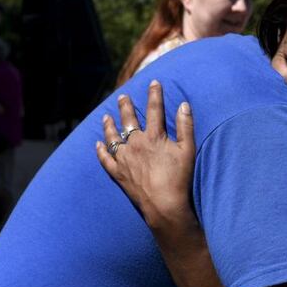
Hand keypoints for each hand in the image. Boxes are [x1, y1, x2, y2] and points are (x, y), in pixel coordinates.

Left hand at [96, 80, 197, 235]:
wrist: (164, 204)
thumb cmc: (179, 177)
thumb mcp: (188, 150)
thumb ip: (186, 126)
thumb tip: (183, 104)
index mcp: (153, 136)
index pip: (154, 110)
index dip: (154, 95)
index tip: (154, 83)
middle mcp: (135, 144)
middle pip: (128, 120)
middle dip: (126, 106)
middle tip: (122, 96)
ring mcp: (124, 159)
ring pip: (112, 137)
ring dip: (109, 125)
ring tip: (106, 117)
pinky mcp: (118, 174)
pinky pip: (105, 159)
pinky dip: (101, 151)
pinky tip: (98, 144)